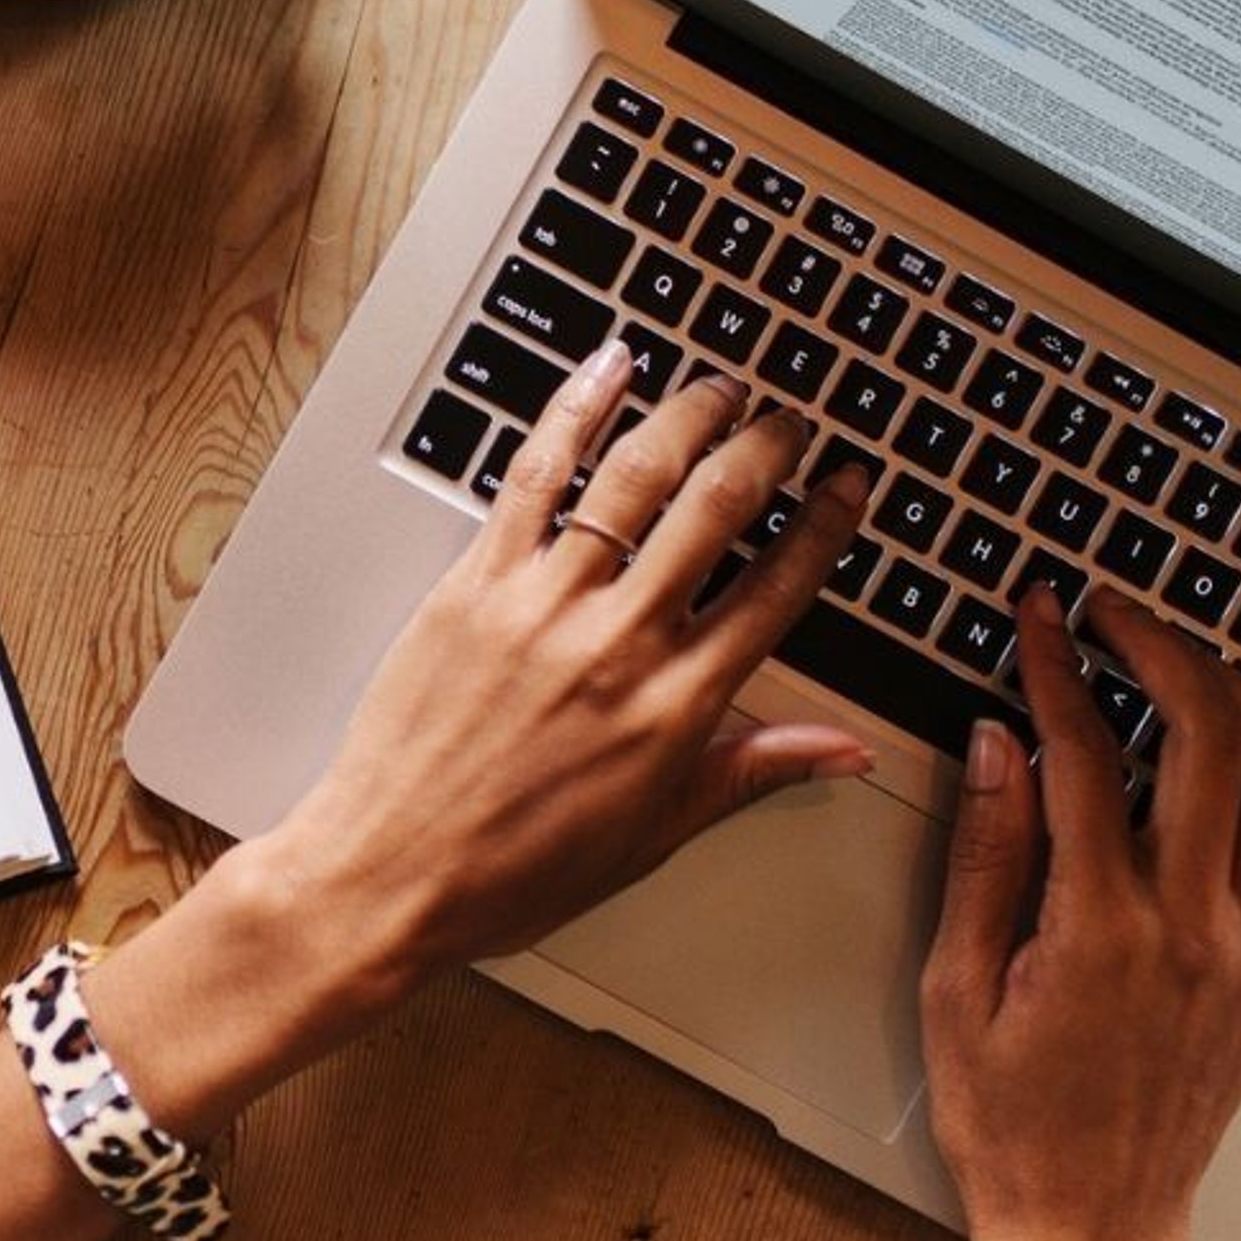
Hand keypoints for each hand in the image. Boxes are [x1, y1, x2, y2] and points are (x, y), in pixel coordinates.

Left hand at [263, 339, 872, 986]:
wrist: (392, 873)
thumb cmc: (514, 868)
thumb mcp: (654, 833)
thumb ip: (751, 770)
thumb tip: (843, 748)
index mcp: (675, 707)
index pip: (777, 590)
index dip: (824, 527)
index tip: (848, 487)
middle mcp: (618, 641)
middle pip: (717, 509)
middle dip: (767, 448)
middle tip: (790, 421)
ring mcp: (543, 603)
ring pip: (635, 476)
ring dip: (689, 415)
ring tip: (721, 387)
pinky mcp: (475, 582)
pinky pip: (535, 474)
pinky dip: (576, 410)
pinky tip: (608, 368)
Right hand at [922, 582, 1240, 1240]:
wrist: (1091, 1228)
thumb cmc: (1010, 1118)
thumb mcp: (957, 987)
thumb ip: (985, 855)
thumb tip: (997, 746)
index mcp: (1102, 934)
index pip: (1088, 757)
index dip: (1057, 670)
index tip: (1038, 618)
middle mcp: (1195, 933)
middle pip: (1207, 743)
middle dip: (1160, 652)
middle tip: (1111, 613)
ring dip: (1235, 696)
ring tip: (1184, 652)